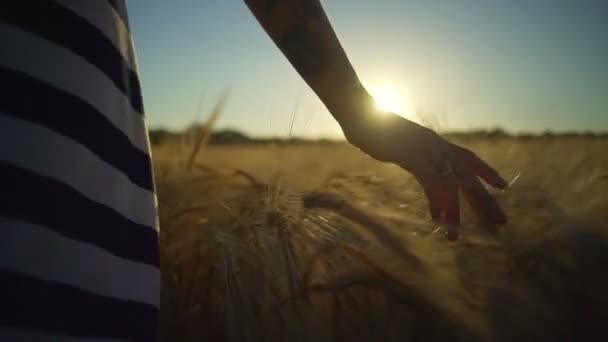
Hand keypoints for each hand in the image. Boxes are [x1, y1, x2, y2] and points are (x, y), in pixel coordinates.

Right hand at [341, 109, 507, 239]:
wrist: (358, 112)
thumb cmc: (372, 124)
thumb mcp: (397, 140)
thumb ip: (409, 150)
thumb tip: (410, 156)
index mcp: (435, 142)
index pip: (468, 157)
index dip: (486, 172)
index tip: (504, 187)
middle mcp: (437, 146)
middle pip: (468, 176)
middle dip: (484, 201)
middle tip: (501, 222)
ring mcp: (426, 151)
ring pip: (451, 185)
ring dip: (455, 213)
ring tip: (456, 237)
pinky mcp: (412, 157)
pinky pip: (430, 184)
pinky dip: (435, 203)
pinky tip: (437, 221)